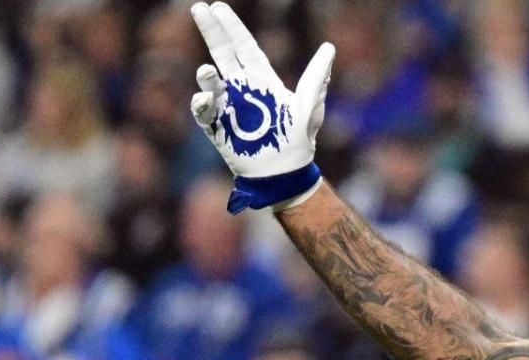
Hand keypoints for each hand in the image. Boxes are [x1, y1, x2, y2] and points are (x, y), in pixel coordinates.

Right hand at [188, 2, 333, 212]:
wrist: (284, 173)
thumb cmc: (298, 139)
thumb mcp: (309, 105)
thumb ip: (316, 76)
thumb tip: (329, 47)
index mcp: (262, 79)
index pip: (244, 47)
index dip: (232, 27)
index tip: (218, 6)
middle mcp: (241, 87)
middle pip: (222, 53)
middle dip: (211, 32)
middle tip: (198, 9)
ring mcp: (227, 105)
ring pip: (210, 81)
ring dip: (206, 75)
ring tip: (207, 72)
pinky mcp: (217, 126)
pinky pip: (204, 110)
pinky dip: (203, 103)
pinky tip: (207, 100)